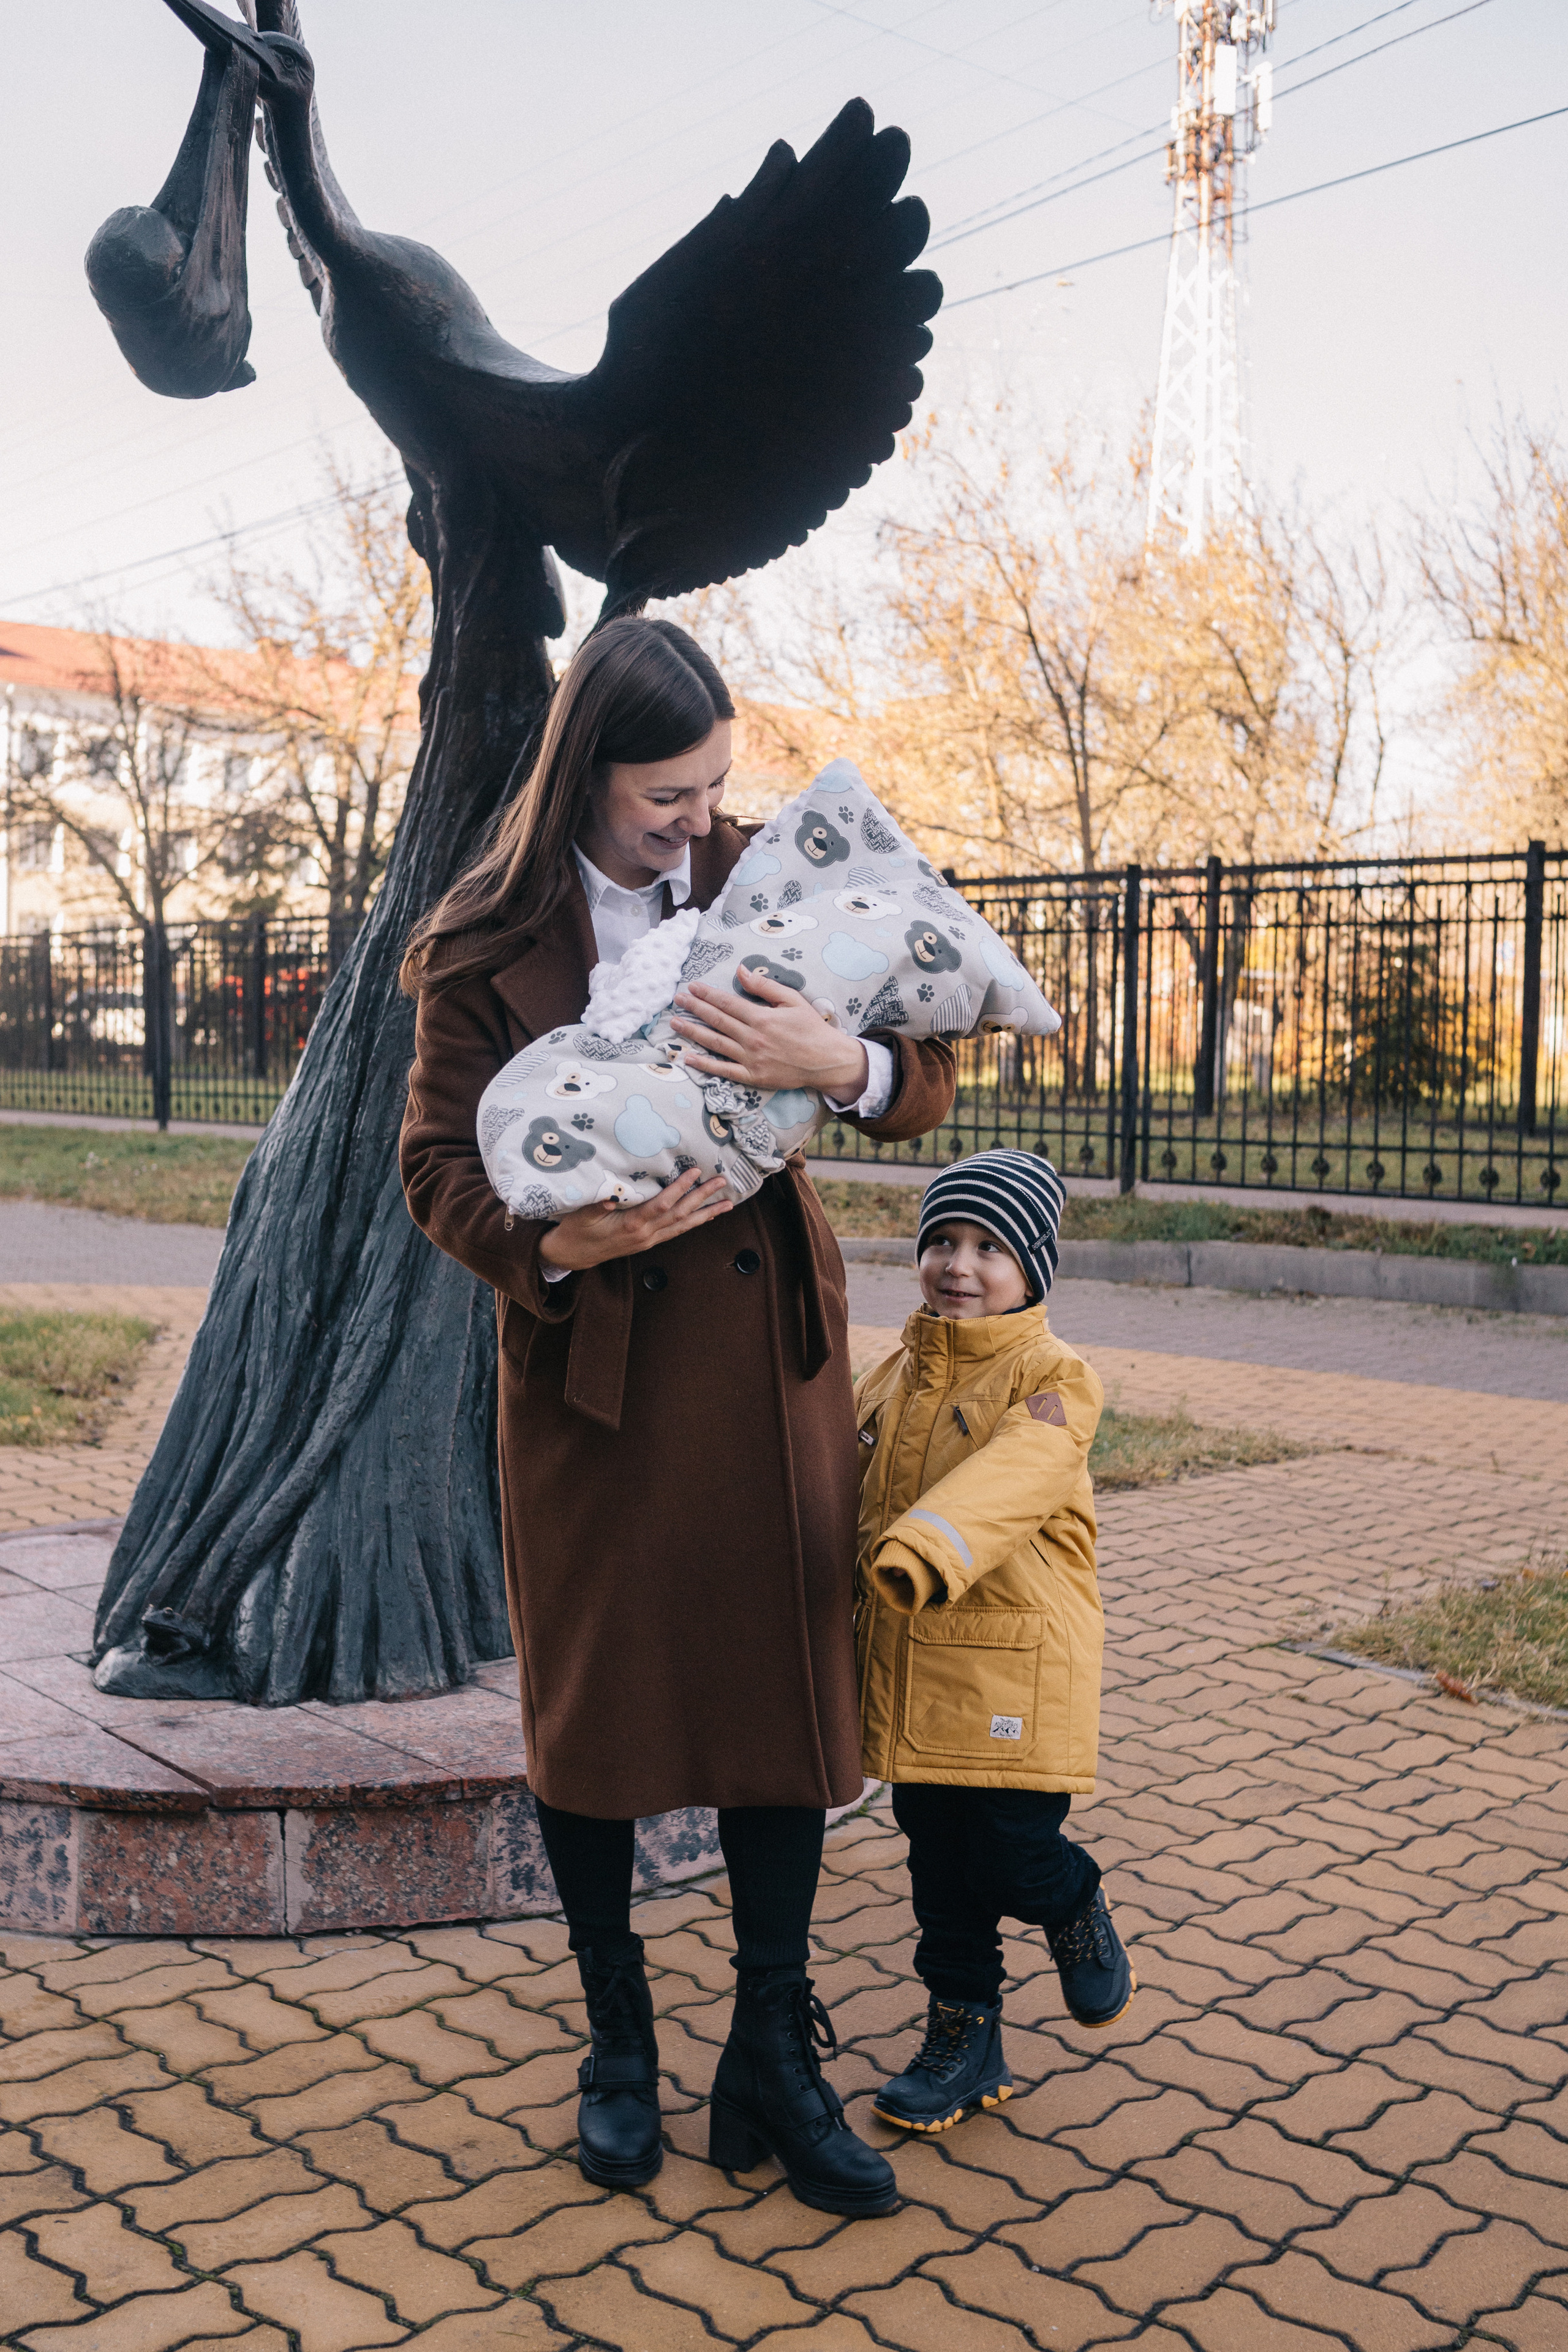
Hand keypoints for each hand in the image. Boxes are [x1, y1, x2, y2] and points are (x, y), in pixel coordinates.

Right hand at [537, 1167, 733, 1272]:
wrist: (572, 1255)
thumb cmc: (576, 1229)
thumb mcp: (581, 1213)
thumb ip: (598, 1203)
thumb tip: (611, 1195)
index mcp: (632, 1225)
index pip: (662, 1204)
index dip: (680, 1188)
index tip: (695, 1172)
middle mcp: (645, 1235)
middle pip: (680, 1215)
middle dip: (703, 1198)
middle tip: (723, 1183)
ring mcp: (648, 1241)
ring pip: (683, 1226)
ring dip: (706, 1214)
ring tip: (728, 1204)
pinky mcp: (648, 1242)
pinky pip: (676, 1231)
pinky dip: (693, 1223)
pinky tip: (706, 1216)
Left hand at [671, 965, 868, 1097]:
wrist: (826, 1061)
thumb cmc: (811, 1028)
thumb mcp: (792, 1000)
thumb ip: (764, 987)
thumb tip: (740, 971)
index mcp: (761, 1018)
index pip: (727, 1003)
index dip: (707, 994)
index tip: (692, 987)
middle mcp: (752, 1038)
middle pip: (716, 1020)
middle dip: (694, 1008)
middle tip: (677, 1000)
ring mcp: (750, 1059)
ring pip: (714, 1043)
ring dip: (692, 1032)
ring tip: (675, 1023)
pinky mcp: (752, 1076)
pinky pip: (723, 1070)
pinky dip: (704, 1064)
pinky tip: (688, 1057)